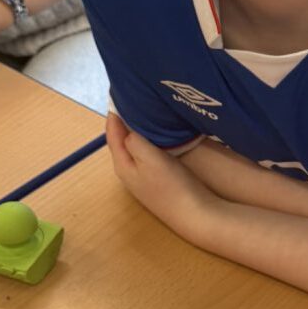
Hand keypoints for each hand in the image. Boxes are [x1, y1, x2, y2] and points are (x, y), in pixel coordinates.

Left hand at [106, 112, 215, 238]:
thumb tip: (127, 129)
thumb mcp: (150, 157)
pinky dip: (149, 142)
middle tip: (133, 101)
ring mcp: (143, 179)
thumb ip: (134, 140)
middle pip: (122, 142)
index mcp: (123, 165)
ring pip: (135, 149)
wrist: (195, 214)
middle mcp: (129, 172)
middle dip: (125, 122)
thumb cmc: (171, 184)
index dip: (114, 115)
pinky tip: (159, 137)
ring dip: (137, 132)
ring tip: (146, 114)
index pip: (112, 135)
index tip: (119, 94)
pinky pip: (147, 156)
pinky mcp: (158, 182)